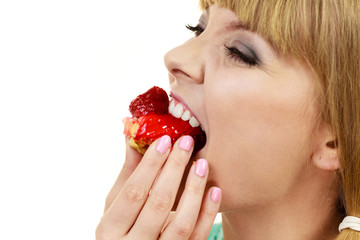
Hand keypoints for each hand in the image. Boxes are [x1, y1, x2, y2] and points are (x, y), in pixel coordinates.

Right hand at [96, 135, 221, 239]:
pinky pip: (198, 237)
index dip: (150, 165)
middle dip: (174, 169)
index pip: (133, 192)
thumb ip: (127, 175)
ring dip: (194, 190)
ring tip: (202, 163)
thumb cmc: (121, 228)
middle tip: (187, 142)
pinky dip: (208, 213)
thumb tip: (133, 136)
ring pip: (181, 223)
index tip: (165, 140)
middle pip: (158, 203)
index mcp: (109, 230)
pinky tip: (214, 189)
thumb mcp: (114, 206)